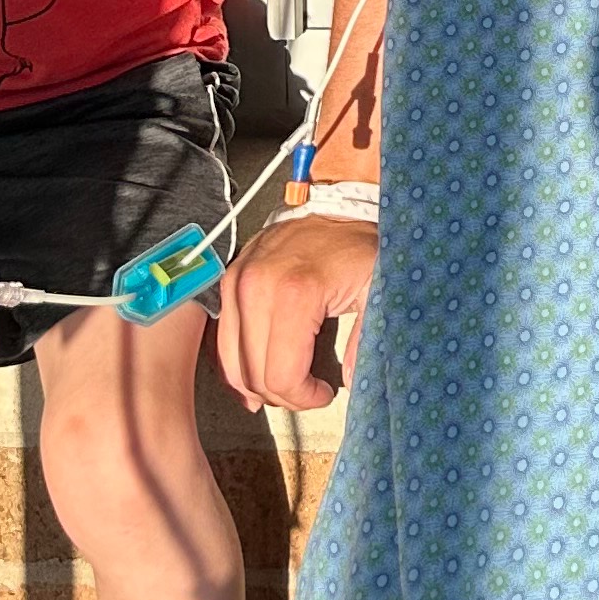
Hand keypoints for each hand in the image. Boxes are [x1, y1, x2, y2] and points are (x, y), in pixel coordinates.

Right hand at [217, 209, 375, 412]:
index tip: (324, 393)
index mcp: (295, 293)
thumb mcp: (375, 288)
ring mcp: (237, 283)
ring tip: (287, 386)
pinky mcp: (228, 281)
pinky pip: (222, 341)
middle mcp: (256, 288)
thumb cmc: (357, 245)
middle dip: (284, 396)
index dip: (303, 398)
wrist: (334, 201)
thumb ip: (365, 339)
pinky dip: (236, 366)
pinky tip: (254, 380)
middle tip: (308, 393)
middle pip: (255, 375)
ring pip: (232, 364)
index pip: (282, 376)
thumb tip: (351, 382)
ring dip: (257, 386)